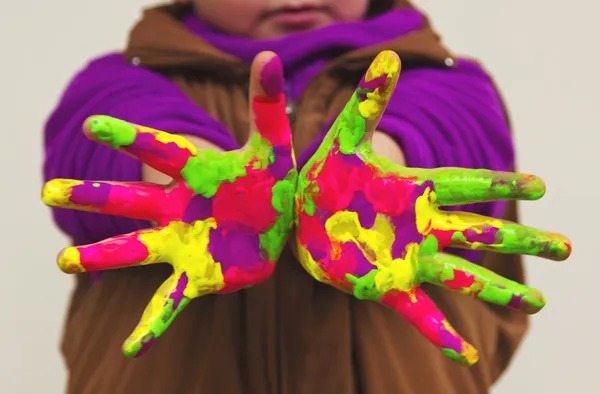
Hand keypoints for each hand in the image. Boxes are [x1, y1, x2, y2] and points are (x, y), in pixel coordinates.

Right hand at [42, 51, 295, 357]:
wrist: (279, 223)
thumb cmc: (270, 182)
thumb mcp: (272, 146)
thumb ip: (267, 106)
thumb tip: (267, 55)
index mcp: (195, 174)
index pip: (159, 151)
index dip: (129, 138)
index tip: (94, 124)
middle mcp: (178, 209)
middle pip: (130, 201)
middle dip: (94, 195)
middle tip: (48, 190)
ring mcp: (183, 244)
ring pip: (134, 250)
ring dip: (101, 255)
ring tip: (64, 260)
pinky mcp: (196, 275)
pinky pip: (168, 303)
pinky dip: (151, 325)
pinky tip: (132, 349)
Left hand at [294, 50, 570, 365]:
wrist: (297, 215)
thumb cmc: (322, 176)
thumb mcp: (343, 139)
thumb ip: (369, 104)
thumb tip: (392, 56)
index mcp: (412, 189)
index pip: (466, 184)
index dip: (501, 185)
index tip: (540, 186)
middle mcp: (418, 227)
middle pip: (479, 232)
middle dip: (520, 239)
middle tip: (568, 247)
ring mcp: (404, 259)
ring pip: (460, 275)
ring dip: (497, 288)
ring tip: (537, 304)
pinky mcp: (384, 287)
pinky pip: (419, 313)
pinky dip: (442, 333)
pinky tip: (467, 355)